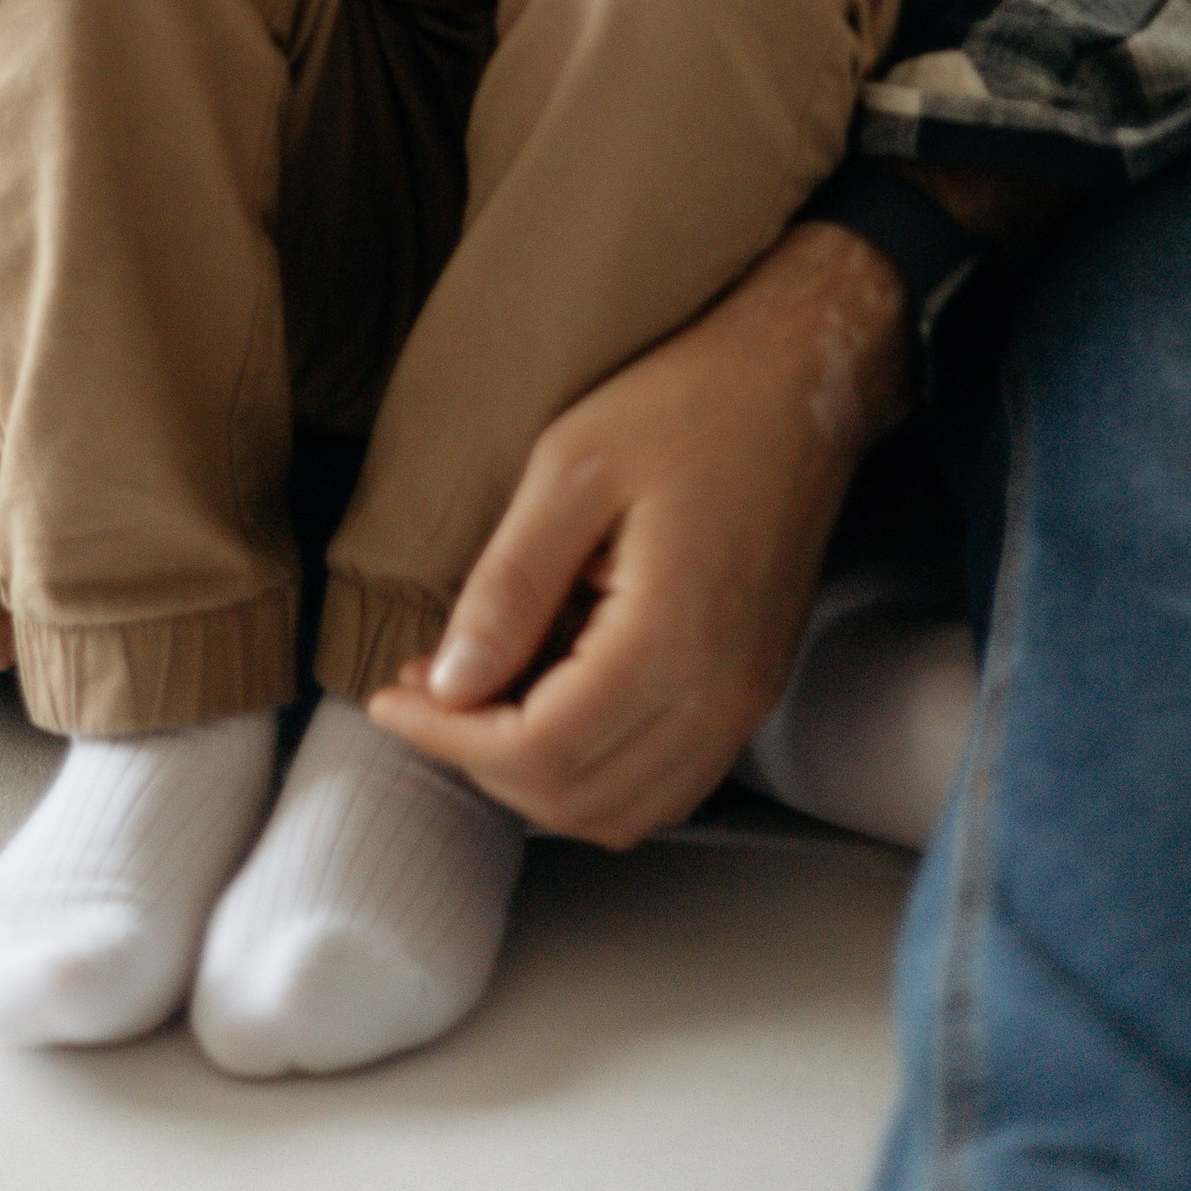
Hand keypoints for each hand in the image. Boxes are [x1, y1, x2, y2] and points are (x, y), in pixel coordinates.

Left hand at [368, 222, 911, 844]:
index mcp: (673, 638)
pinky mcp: (752, 690)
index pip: (539, 751)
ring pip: (622, 811)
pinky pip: (666, 783)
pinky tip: (552, 705)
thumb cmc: (687, 402)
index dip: (448, 738)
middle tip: (426, 691)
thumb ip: (508, 585)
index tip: (390, 694)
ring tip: (480, 702)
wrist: (800, 378)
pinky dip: (595, 773)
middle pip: (576, 799)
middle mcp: (719, 695)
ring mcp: (744, 702)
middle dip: (481, 762)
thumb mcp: (572, 469)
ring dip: (536, 780)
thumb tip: (446, 684)